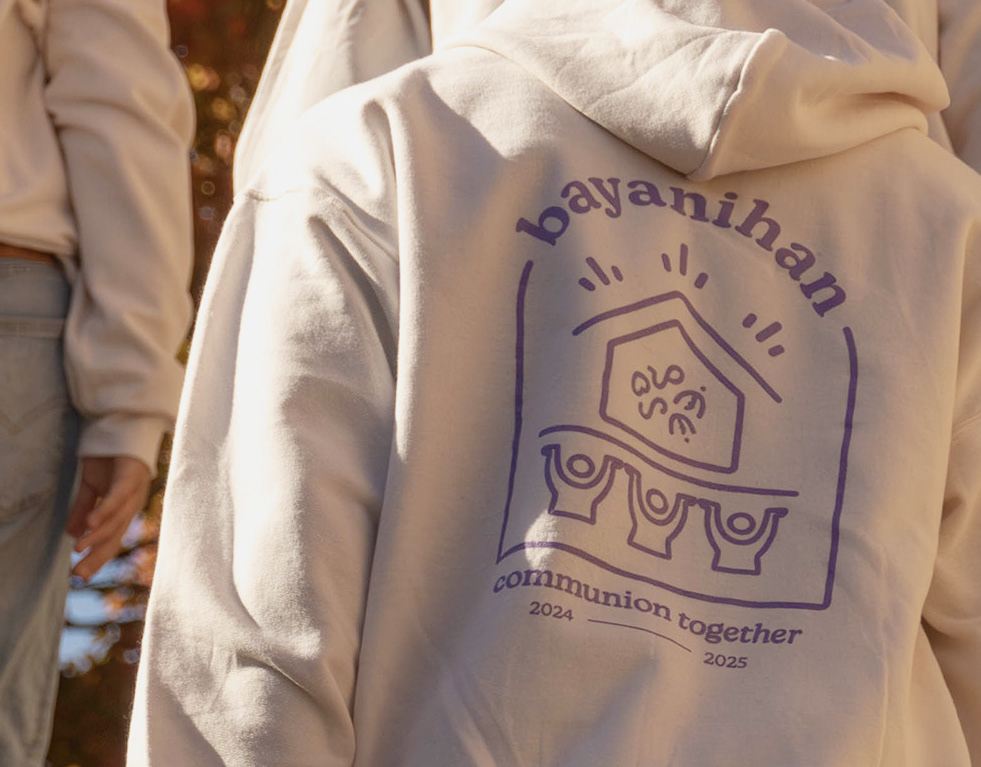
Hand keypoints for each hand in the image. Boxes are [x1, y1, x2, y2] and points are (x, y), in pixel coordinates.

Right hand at [65, 455, 150, 580]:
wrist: (120, 426)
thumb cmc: (108, 458)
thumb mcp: (91, 487)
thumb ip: (83, 509)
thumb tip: (72, 533)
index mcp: (123, 509)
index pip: (111, 539)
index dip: (97, 557)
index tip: (79, 576)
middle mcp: (132, 503)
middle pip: (116, 535)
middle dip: (98, 555)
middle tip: (79, 574)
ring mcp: (135, 489)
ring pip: (117, 518)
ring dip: (98, 534)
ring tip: (80, 548)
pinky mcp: (132, 474)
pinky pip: (119, 496)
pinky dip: (105, 510)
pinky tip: (91, 523)